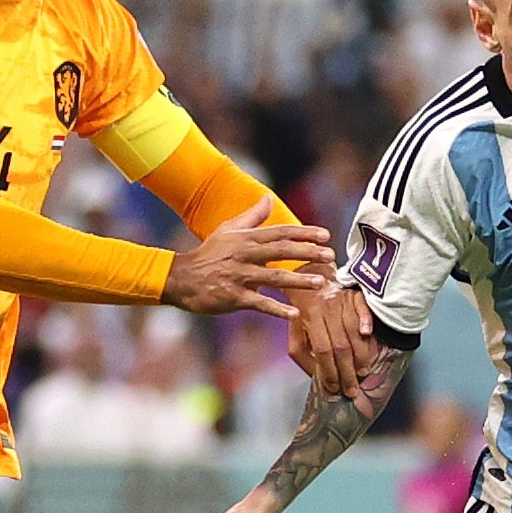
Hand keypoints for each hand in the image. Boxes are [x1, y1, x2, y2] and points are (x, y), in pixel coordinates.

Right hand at [163, 197, 334, 321]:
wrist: (182, 279)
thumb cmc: (208, 253)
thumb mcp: (228, 230)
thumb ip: (252, 216)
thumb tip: (268, 198)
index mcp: (246, 239)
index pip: (280, 233)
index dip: (304, 233)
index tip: (326, 236)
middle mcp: (245, 255)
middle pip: (281, 251)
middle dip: (307, 253)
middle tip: (330, 256)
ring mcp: (239, 276)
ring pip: (273, 278)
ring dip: (298, 281)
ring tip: (320, 283)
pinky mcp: (234, 297)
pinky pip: (259, 303)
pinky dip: (277, 309)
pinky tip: (295, 314)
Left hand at [287, 281, 374, 395]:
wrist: (312, 270)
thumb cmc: (304, 306)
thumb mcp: (294, 328)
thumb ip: (301, 351)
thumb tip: (317, 374)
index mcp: (309, 316)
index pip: (321, 350)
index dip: (328, 371)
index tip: (334, 388)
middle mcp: (326, 307)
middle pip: (340, 345)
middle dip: (347, 372)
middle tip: (352, 389)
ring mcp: (343, 299)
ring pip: (354, 331)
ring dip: (360, 355)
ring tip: (362, 372)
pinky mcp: (357, 293)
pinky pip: (364, 308)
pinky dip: (367, 322)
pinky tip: (367, 335)